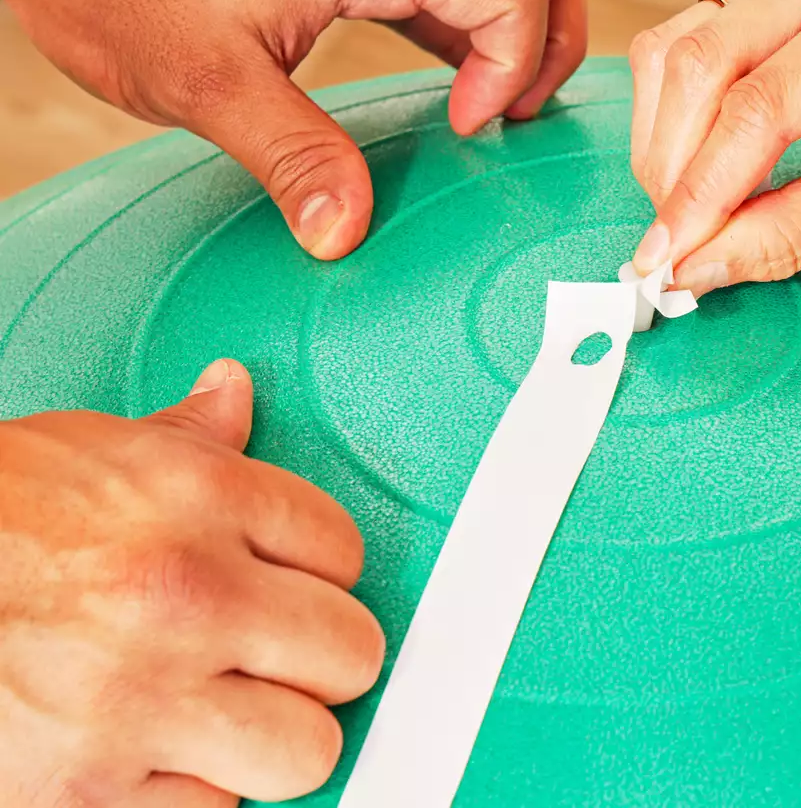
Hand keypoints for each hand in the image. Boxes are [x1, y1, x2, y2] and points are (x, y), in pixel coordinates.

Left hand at [0, 0, 583, 258]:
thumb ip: (292, 157)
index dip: (514, 68)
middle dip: (553, 38)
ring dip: (524, 16)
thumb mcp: (197, 80)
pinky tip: (445, 67)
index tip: (464, 128)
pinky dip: (477, 4)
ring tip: (490, 95)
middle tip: (510, 112)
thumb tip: (345, 235)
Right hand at [0, 360, 382, 805]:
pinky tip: (153, 750)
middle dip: (318, 662)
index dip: (320, 575)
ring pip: (303, 751)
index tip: (290, 587)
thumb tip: (234, 392)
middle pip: (351, 656)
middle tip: (272, 657)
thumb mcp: (89, 451)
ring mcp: (141, 697)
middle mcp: (185, 595)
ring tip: (224, 712)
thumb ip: (187, 437)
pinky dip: (191, 790)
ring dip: (271, 740)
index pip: (345, 551)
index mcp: (199, 498)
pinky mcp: (91, 788)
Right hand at [625, 0, 800, 293]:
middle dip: (674, 167)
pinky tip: (701, 167)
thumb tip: (697, 266)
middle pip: (702, 62)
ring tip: (690, 211)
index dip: (704, 190)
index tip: (669, 259)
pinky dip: (679, 116)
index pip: (761, 103)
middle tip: (671, 247)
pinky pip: (689, 42)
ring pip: (678, 48)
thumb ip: (793, 231)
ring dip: (666, 141)